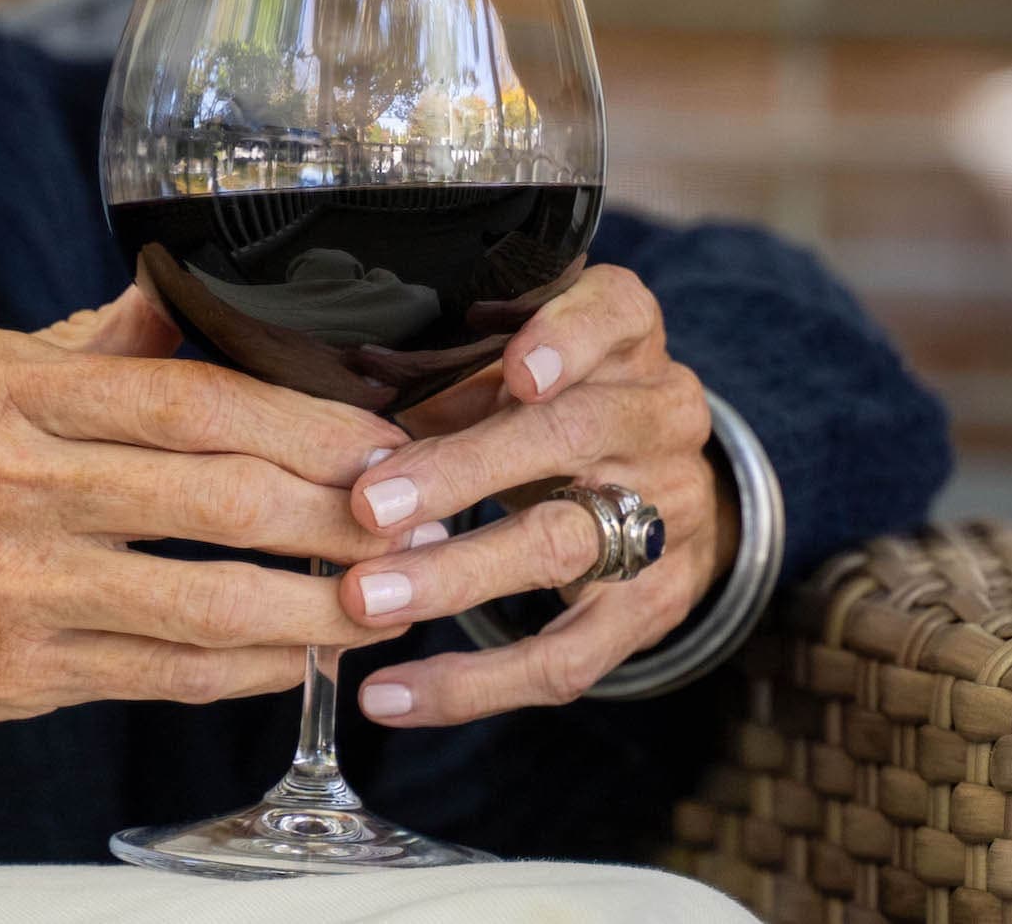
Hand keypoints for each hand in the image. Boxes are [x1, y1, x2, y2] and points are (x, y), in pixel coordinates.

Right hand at [0, 289, 427, 752]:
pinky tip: (301, 655)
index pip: (197, 396)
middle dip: (346, 512)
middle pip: (225, 493)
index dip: (310, 422)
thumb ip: (82, 346)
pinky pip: (164, 673)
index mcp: (3, 390)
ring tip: (392, 597)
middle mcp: (12, 482)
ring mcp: (14, 586)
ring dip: (322, 605)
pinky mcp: (12, 673)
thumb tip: (190, 291)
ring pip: (212, 596)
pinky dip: (248, 667)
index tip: (384, 435)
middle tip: (423, 516)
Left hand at [336, 265, 733, 725]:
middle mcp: (660, 418)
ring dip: (458, 575)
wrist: (668, 490)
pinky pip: (567, 658)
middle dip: (467, 473)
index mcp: (627, 339)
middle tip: (371, 507)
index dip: (569, 340)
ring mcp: (668, 514)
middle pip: (575, 436)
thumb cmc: (561, 408)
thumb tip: (342, 425)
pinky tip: (393, 696)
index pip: (615, 315)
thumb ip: (453, 382)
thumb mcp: (520, 370)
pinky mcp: (655, 604)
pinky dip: (473, 684)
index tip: (517, 372)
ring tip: (366, 600)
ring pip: (566, 546)